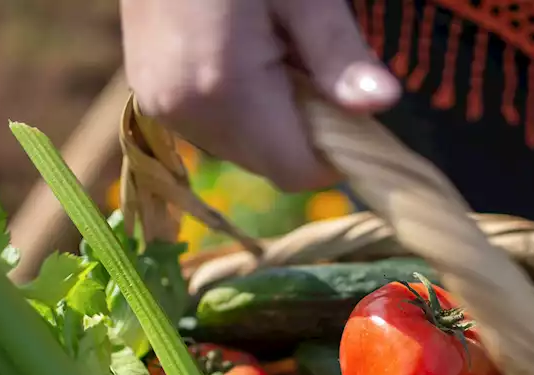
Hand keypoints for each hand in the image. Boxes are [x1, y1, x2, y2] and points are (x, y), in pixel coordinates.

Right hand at [121, 0, 400, 191]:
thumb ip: (337, 52)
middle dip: (304, 128)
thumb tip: (383, 103)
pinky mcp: (149, 93)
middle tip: (309, 57)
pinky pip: (213, 125)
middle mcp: (185, 113)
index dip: (336, 151)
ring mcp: (159, 105)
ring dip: (272, 116)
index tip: (354, 108)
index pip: (297, 169)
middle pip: (270, 163)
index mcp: (223, 90)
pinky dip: (241, 105)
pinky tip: (243, 50)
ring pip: (243, 148)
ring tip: (273, 46)